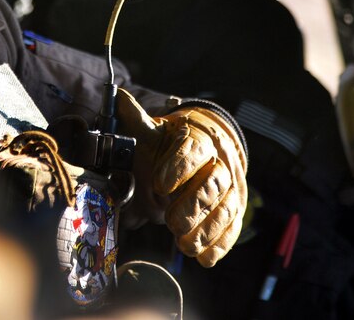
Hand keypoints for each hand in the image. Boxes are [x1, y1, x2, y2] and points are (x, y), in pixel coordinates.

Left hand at [116, 90, 247, 266]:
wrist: (209, 148)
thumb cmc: (175, 144)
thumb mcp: (156, 131)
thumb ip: (137, 120)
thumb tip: (118, 96)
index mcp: (199, 140)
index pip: (192, 150)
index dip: (178, 167)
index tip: (159, 183)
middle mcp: (220, 162)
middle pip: (213, 183)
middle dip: (193, 204)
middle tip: (171, 222)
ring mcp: (231, 187)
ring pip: (225, 207)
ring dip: (206, 228)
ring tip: (184, 244)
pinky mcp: (235, 209)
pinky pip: (233, 227)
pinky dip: (220, 244)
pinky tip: (205, 258)